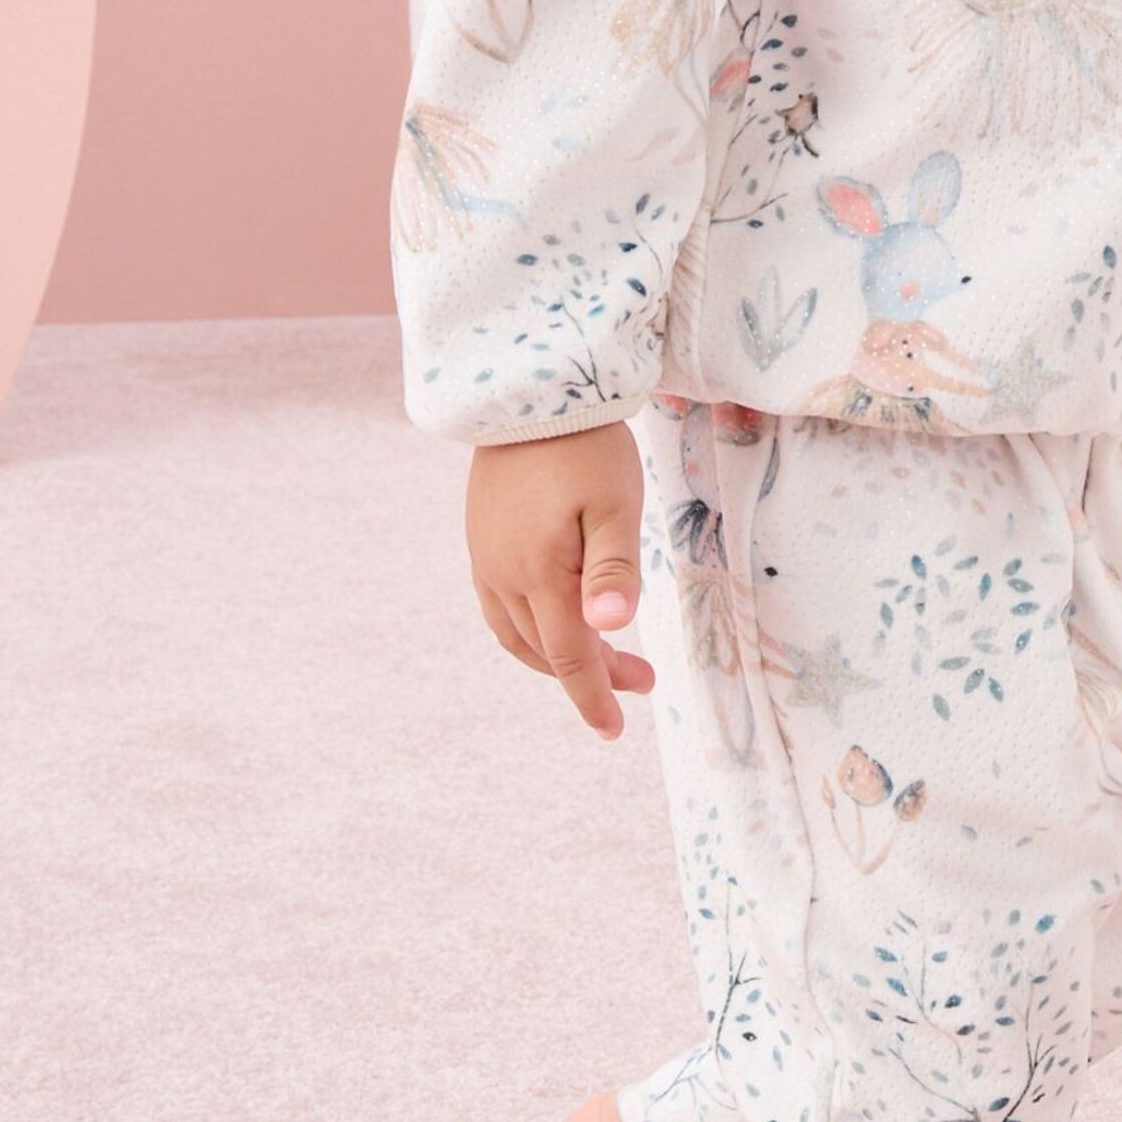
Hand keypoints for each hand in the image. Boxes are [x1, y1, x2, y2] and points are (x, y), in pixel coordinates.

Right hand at [465, 419, 658, 737]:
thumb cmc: (586, 446)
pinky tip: (558, 618)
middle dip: (590, 674)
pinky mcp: (481, 540)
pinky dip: (531, 629)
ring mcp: (485, 558)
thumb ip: (614, 570)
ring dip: (558, 655)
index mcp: (540, 573)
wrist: (530, 391)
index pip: (568, 656)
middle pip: (546, 650)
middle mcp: (502, 574)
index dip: (593, 695)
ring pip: (517, 634)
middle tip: (641, 679)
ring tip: (604, 657)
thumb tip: (609, 628)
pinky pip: (501, 606)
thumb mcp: (617, 504)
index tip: (614, 729)